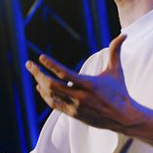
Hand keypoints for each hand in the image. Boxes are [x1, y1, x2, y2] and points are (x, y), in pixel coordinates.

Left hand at [25, 33, 142, 132]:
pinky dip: (45, 95)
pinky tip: (40, 87)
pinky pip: (54, 104)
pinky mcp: (73, 114)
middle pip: (52, 85)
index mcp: (89, 85)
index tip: (41, 57)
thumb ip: (115, 52)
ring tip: (35, 73)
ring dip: (40, 83)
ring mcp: (75, 107)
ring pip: (51, 95)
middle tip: (29, 64)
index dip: (51, 65)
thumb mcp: (117, 71)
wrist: (123, 118)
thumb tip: (124, 35)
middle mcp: (80, 97)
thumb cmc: (119, 91)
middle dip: (38, 74)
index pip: (65, 74)